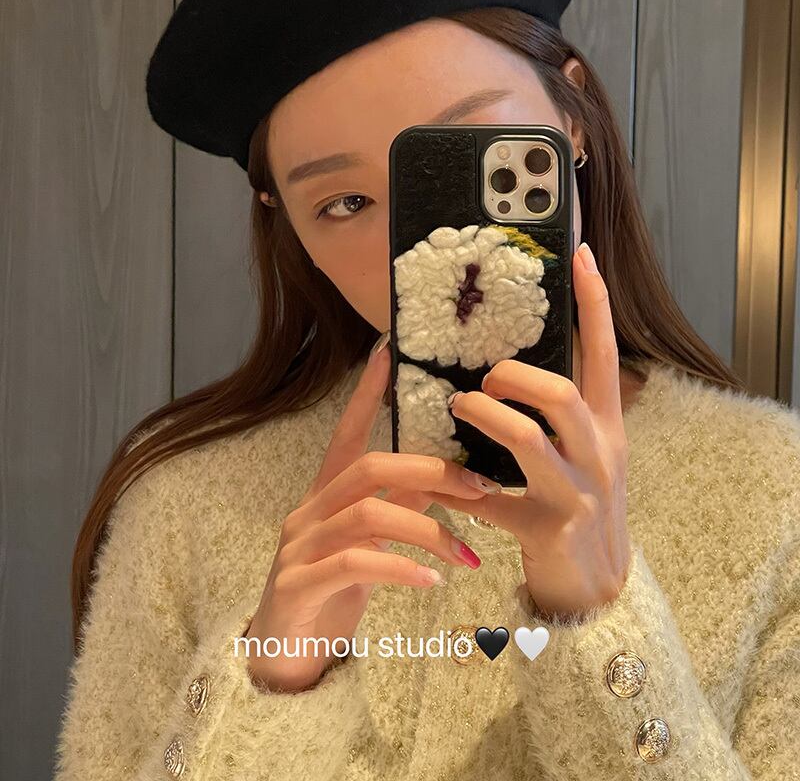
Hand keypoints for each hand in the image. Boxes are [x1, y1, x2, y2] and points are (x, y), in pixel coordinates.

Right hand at [245, 343, 493, 691]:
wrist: (284, 657)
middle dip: (427, 469)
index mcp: (325, 496)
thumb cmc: (331, 593)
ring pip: (366, 514)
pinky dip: (398, 567)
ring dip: (426, 529)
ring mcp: (298, 547)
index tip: (388, 354)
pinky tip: (430, 580)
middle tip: (478, 487)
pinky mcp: (298, 584)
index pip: (346, 434)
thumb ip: (398, 510)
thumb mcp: (370, 546)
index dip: (366, 395)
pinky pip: (354, 564)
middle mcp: (308, 512)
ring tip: (465, 554)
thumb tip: (442, 480)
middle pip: (366, 467)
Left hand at [428, 242, 631, 620]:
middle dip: (515, 377)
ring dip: (485, 417)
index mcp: (607, 426)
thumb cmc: (583, 503)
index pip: (604, 354)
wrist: (598, 582)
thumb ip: (559, 414)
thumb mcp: (586, 453)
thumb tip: (510, 369)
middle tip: (486, 377)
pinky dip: (454, 489)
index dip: (594, 304)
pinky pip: (489, 501)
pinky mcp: (545, 529)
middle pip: (562, 395)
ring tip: (460, 406)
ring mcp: (574, 493)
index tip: (580, 254)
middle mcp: (598, 453)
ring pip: (528, 441)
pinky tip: (431, 482)